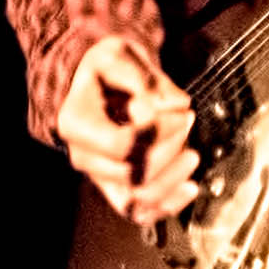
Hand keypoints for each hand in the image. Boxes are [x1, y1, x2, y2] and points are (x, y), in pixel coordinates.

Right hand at [52, 34, 202, 228]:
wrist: (100, 85)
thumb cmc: (109, 69)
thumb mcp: (120, 56)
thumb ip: (145, 79)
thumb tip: (174, 105)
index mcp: (75, 124)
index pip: (121, 144)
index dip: (158, 133)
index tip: (181, 112)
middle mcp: (83, 156)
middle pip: (131, 174)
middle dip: (169, 150)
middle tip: (187, 121)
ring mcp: (100, 176)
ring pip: (138, 199)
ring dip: (172, 180)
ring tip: (193, 155)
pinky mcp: (117, 189)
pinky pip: (141, 212)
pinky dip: (168, 206)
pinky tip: (190, 188)